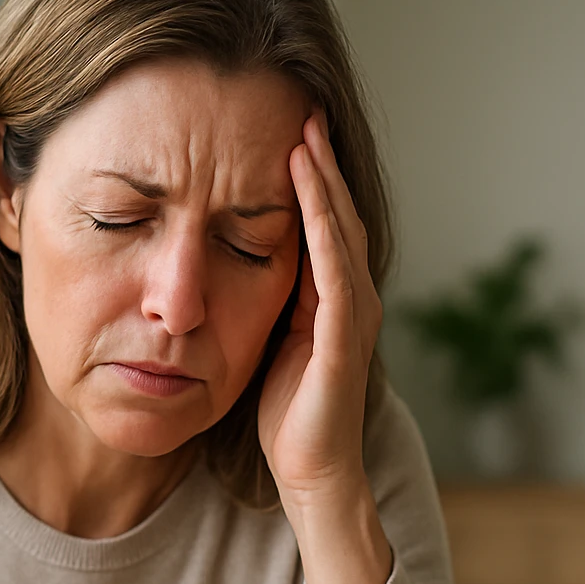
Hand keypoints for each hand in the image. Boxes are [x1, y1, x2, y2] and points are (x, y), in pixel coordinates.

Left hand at [257, 110, 392, 583]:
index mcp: (332, 300)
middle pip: (337, 215)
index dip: (308, 178)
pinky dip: (322, 226)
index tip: (287, 131)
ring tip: (304, 135)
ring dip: (322, 182)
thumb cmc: (286, 416)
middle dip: (320, 163)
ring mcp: (353, 317)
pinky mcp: (343, 337)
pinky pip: (335, 270)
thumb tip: (231, 261)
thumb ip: (265, 301)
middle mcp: (352, 300)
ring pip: (340, 232)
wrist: (311, 474)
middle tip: (303, 109)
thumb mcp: (268, 342)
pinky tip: (307, 193)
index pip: (322, 224)